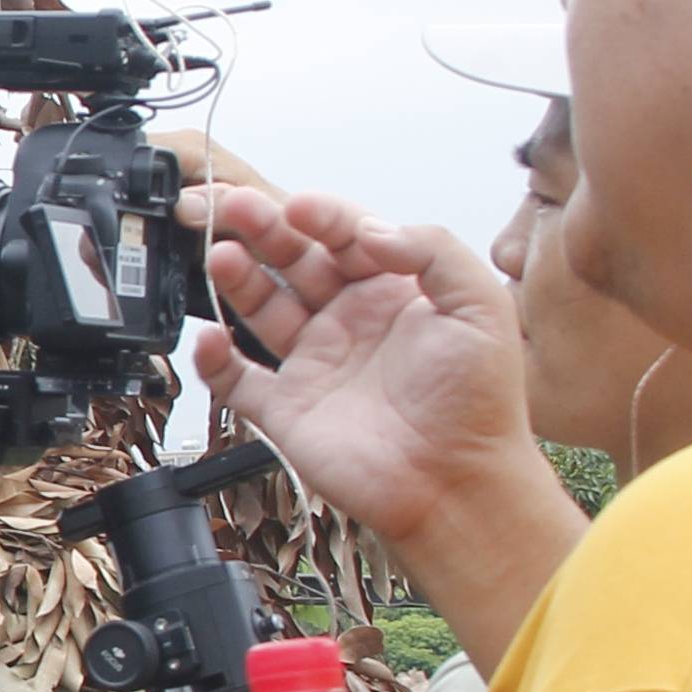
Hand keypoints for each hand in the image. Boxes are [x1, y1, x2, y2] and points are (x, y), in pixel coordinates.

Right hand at [185, 187, 586, 655]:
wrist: (458, 484)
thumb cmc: (478, 402)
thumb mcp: (480, 304)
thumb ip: (432, 248)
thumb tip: (370, 230)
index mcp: (394, 293)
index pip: (345, 237)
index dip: (320, 215)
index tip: (299, 207)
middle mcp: (350, 323)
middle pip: (294, 262)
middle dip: (264, 230)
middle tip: (236, 207)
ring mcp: (316, 365)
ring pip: (261, 308)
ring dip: (237, 278)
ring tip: (220, 255)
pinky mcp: (288, 411)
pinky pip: (238, 380)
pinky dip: (215, 360)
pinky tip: (211, 338)